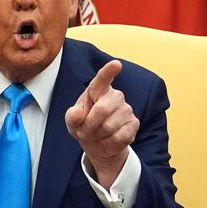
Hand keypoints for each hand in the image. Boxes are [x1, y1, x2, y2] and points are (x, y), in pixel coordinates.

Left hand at [65, 60, 136, 187]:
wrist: (97, 143)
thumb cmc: (84, 125)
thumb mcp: (72, 120)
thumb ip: (72, 115)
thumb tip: (78, 114)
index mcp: (98, 90)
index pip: (103, 78)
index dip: (109, 71)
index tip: (116, 64)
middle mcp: (116, 96)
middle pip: (102, 110)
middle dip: (88, 126)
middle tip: (82, 133)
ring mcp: (127, 109)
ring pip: (109, 127)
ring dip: (96, 136)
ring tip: (94, 136)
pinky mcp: (134, 124)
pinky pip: (118, 137)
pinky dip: (106, 143)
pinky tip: (105, 140)